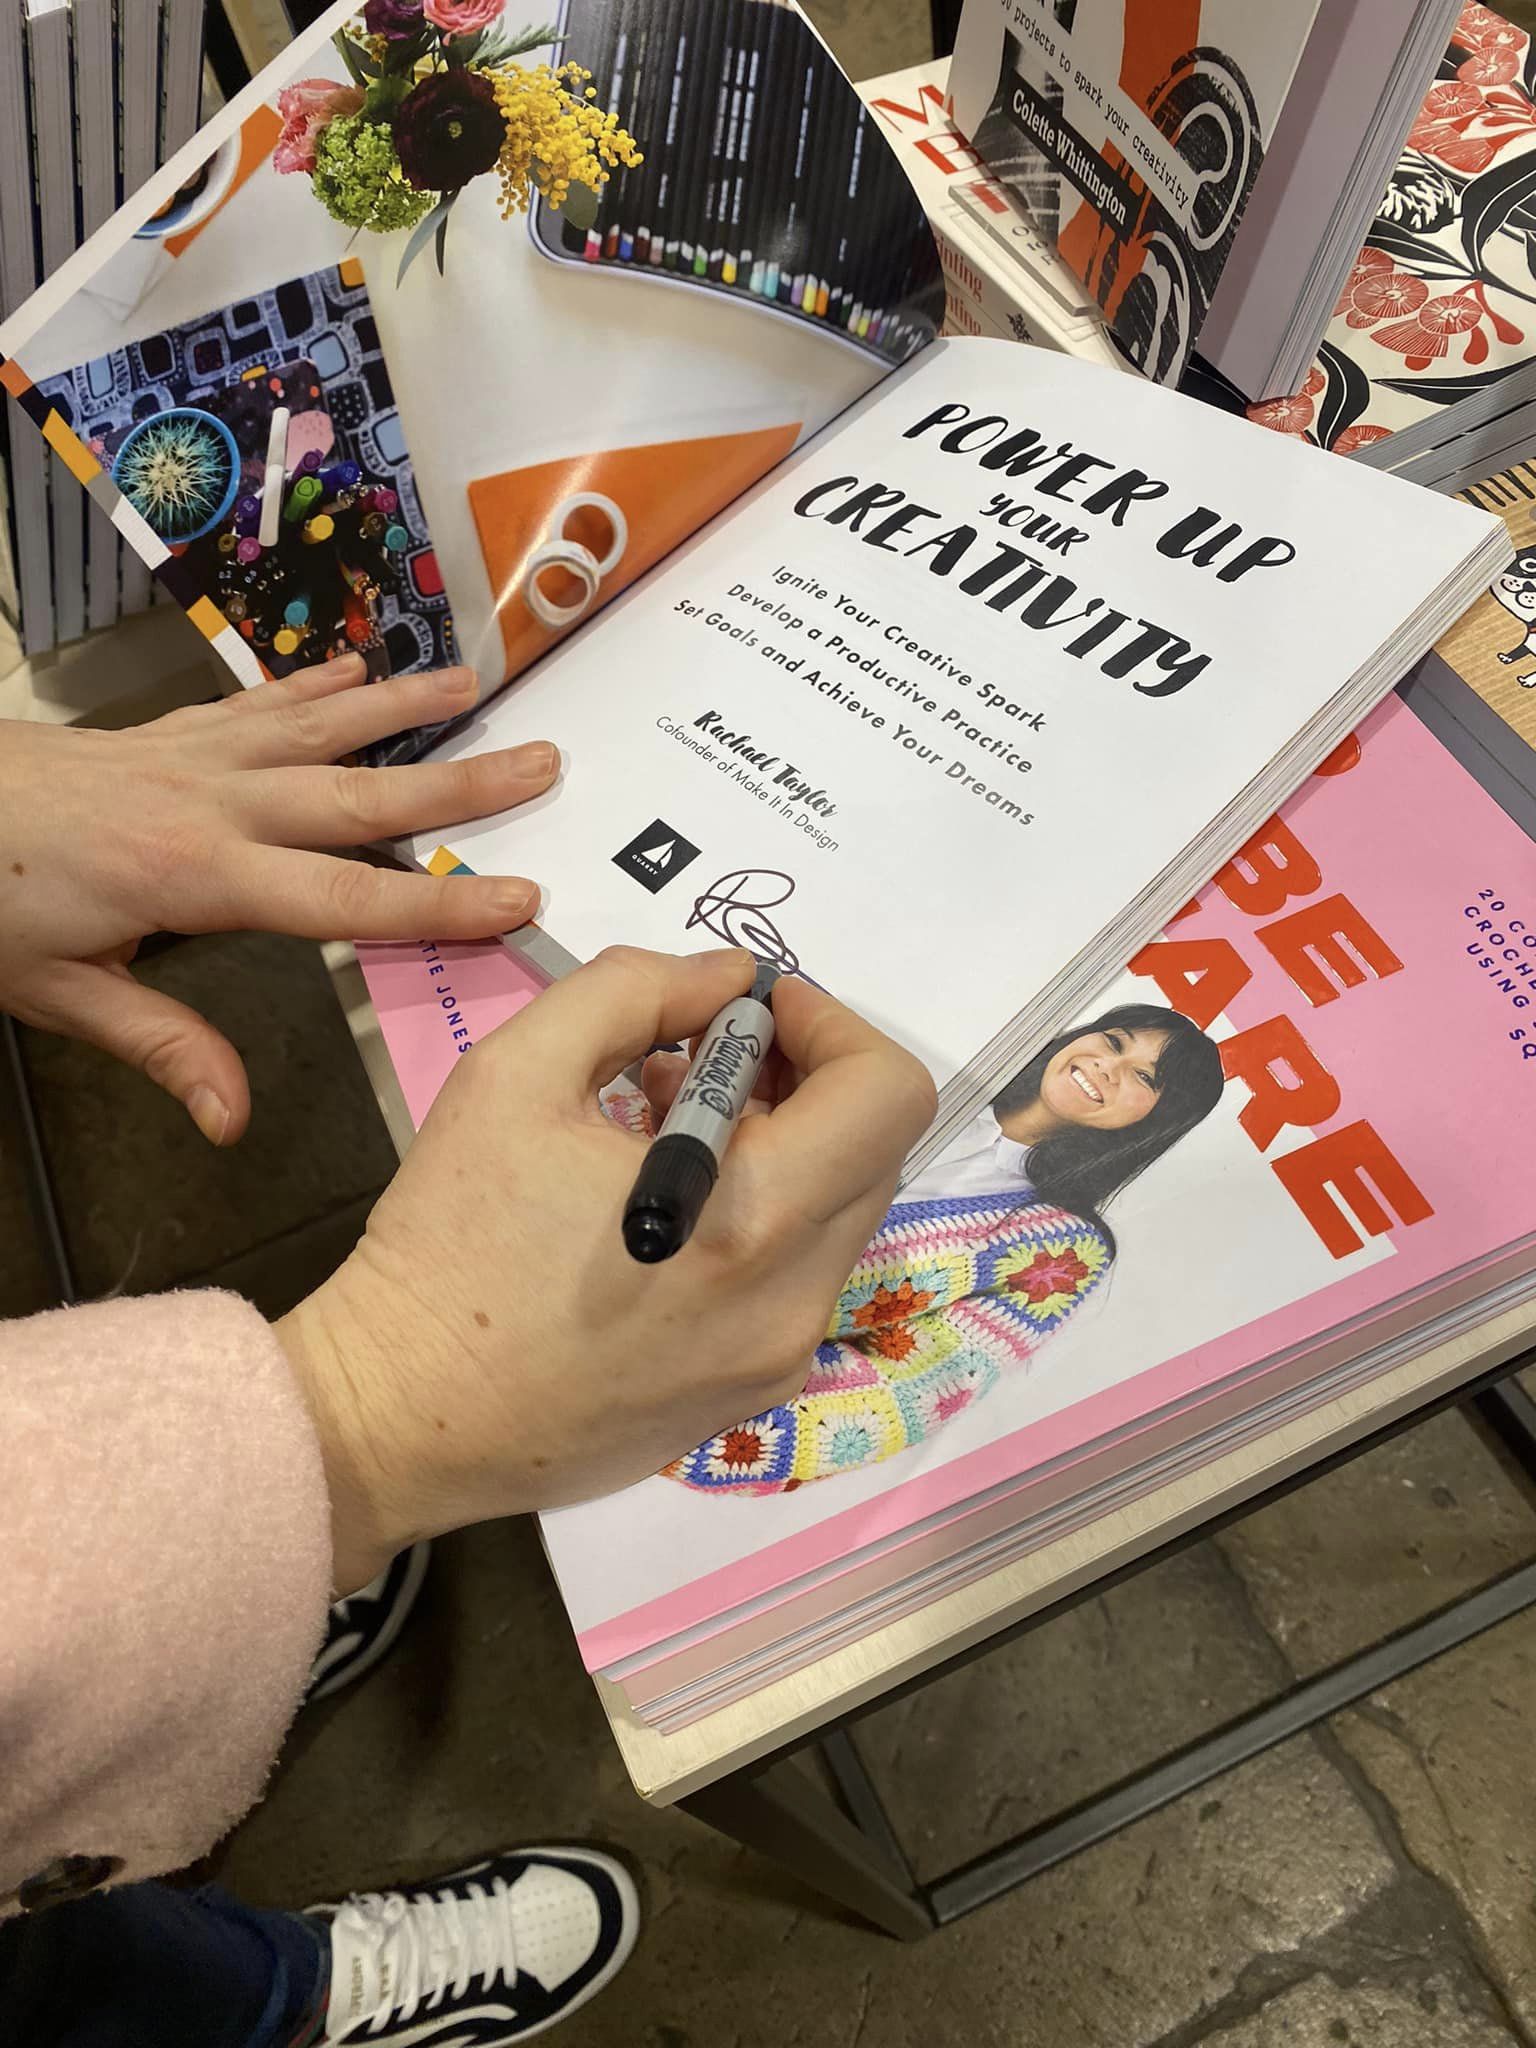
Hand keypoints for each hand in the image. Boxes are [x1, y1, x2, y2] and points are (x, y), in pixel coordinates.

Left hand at [0, 655, 555, 1142]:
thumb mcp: (56, 994)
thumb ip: (161, 1044)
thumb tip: (232, 1119)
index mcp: (194, 875)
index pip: (343, 900)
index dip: (436, 907)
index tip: (518, 899)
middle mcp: (210, 802)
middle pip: (358, 797)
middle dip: (458, 788)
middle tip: (543, 764)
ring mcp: (189, 756)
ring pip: (318, 729)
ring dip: (402, 710)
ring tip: (474, 689)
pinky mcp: (162, 735)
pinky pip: (256, 703)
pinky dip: (313, 685)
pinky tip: (361, 669)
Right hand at [276, 947, 934, 1592]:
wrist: (399, 1419)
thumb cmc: (448, 1242)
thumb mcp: (516, 1073)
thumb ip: (635, 991)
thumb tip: (725, 980)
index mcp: (753, 1216)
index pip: (887, 1094)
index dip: (832, 1026)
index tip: (752, 1009)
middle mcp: (794, 1298)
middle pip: (875, 1151)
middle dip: (809, 1081)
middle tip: (707, 1055)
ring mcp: (780, 1359)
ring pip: (839, 1216)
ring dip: (784, 1148)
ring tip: (664, 1127)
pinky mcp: (753, 1396)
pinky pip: (796, 1278)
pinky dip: (760, 1219)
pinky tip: (662, 1210)